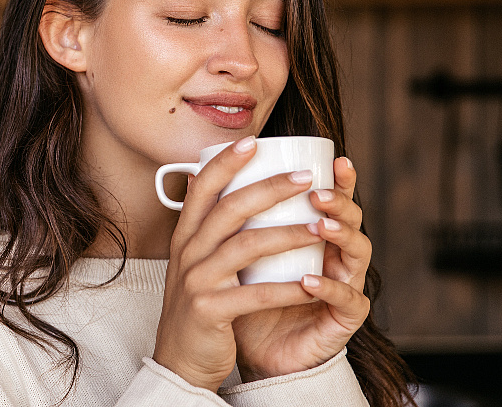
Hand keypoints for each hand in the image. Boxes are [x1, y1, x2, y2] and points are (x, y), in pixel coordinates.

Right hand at [153, 136, 325, 389]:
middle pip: (230, 209)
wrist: (180, 360)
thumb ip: (209, 230)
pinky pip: (256, 294)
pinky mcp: (210, 310)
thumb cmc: (200, 306)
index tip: (254, 142)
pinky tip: (313, 283)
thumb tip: (224, 186)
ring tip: (322, 226)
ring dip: (289, 234)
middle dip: (270, 188)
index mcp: (185, 236)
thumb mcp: (195, 262)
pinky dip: (288, 288)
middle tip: (306, 177)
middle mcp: (187, 253)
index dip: (226, 162)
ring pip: (247, 246)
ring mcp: (197, 281)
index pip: (202, 188)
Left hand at [231, 156, 371, 380]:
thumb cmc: (247, 301)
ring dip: (341, 236)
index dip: (339, 180)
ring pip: (358, 253)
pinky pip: (345, 300)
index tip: (330, 157)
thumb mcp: (235, 256)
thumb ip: (228, 219)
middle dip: (340, 202)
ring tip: (320, 226)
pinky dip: (328, 288)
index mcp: (314, 237)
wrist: (254, 355)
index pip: (332, 201)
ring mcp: (344, 286)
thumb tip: (196, 173)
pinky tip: (309, 280)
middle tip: (318, 191)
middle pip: (351, 220)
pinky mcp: (343, 320)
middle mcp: (335, 256)